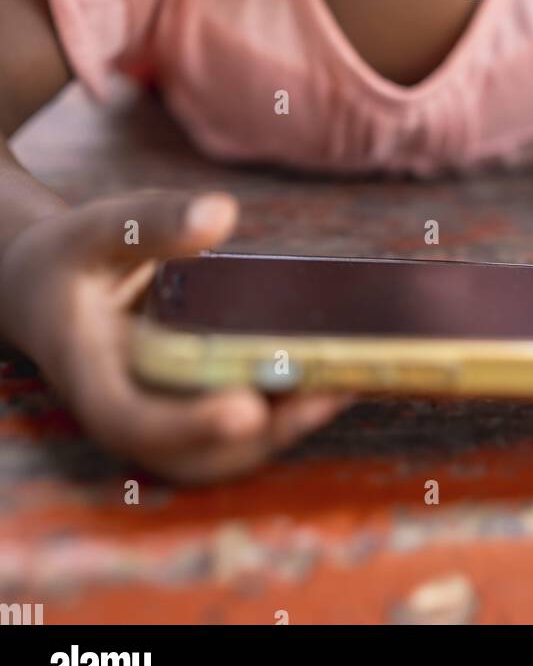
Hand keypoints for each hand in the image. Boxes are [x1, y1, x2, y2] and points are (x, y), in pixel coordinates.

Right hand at [0, 190, 351, 482]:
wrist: (49, 287)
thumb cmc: (73, 258)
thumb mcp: (97, 229)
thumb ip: (152, 222)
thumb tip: (220, 212)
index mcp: (90, 375)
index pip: (131, 420)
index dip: (188, 425)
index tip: (244, 409)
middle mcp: (127, 412)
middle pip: (194, 453)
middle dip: (265, 431)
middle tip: (329, 389)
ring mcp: (161, 418)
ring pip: (225, 449)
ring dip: (289, 423)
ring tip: (351, 377)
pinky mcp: (190, 409)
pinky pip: (239, 423)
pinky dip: (286, 405)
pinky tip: (338, 368)